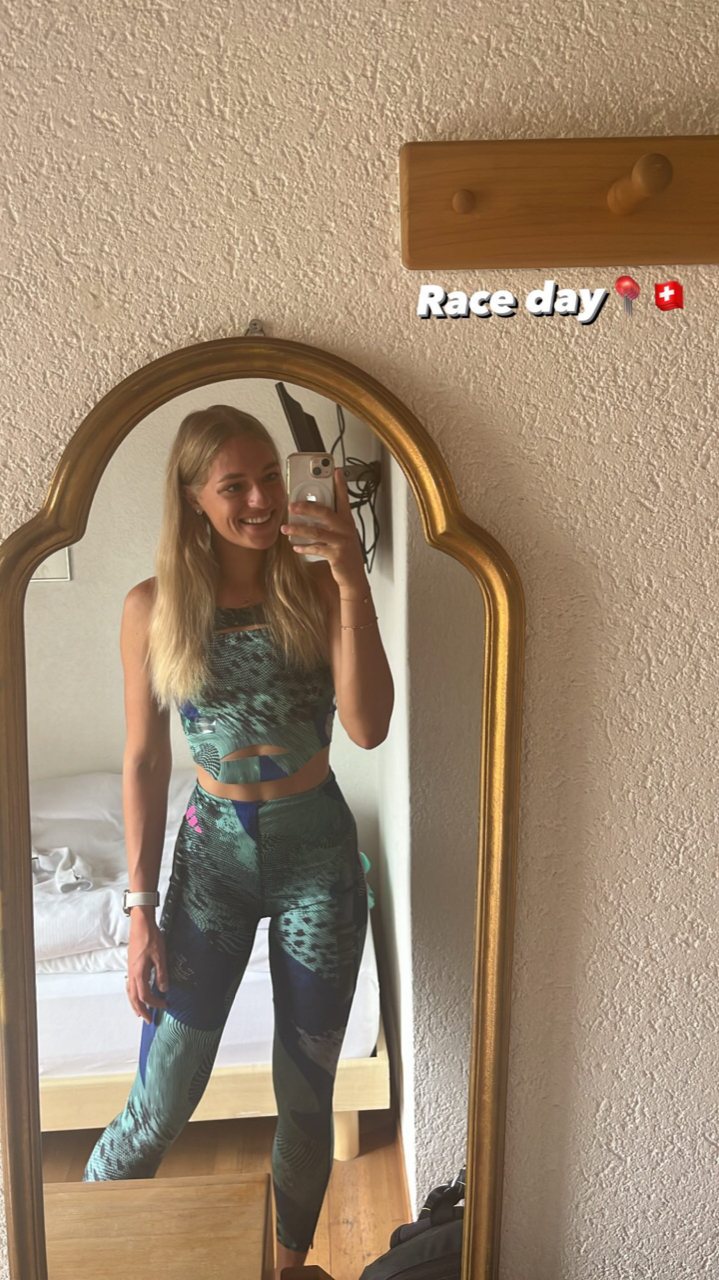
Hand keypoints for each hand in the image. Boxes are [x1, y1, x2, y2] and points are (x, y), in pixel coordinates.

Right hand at [126, 913, 169, 1023]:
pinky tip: (136, 993)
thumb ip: (161, 974)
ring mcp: (130, 970)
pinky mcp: (131, 965)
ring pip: (129, 992)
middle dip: (141, 1010)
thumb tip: (164, 989)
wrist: (140, 924)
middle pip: (134, 998)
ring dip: (135, 1004)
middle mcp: (132, 974)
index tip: (165, 1005)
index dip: (154, 1003)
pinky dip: (132, 994)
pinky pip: (129, 985)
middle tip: (148, 1021)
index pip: (145, 995)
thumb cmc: (151, 938)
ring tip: (140, 1012)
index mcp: (139, 973)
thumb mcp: (160, 956)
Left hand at [281, 467, 365, 586]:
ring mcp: (342, 542)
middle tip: (291, 505)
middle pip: (325, 513)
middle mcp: (346, 529)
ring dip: (298, 529)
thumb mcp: (340, 535)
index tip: (335, 471)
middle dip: (307, 507)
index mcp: (347, 521)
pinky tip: (295, 546)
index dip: (340, 485)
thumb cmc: (345, 553)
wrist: (353, 577)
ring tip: (285, 528)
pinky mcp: (337, 555)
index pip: (344, 499)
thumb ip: (329, 523)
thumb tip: (308, 513)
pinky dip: (304, 547)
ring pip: (317, 532)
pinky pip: (316, 549)